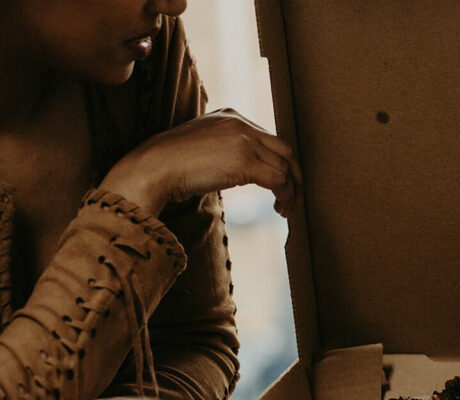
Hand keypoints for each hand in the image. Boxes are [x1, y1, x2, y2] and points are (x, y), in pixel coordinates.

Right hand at [99, 108, 302, 218]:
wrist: (152, 167)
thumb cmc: (171, 165)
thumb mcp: (204, 146)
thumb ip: (226, 149)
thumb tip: (243, 170)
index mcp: (231, 116)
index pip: (270, 139)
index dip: (280, 163)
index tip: (281, 184)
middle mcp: (241, 124)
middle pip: (285, 150)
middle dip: (295, 176)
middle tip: (294, 198)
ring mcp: (244, 140)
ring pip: (286, 167)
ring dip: (291, 192)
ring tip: (285, 210)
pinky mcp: (245, 160)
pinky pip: (279, 180)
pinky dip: (285, 196)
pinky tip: (279, 209)